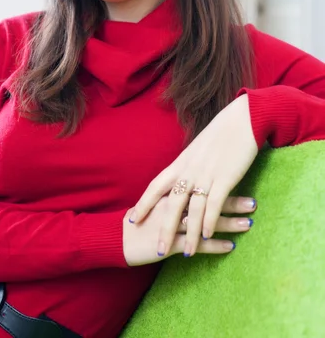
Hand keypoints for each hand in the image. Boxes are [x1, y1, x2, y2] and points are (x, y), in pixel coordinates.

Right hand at [123, 194, 255, 265]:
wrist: (116, 237)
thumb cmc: (140, 218)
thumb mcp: (157, 200)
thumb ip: (175, 192)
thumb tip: (193, 187)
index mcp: (170, 190)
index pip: (201, 184)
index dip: (221, 183)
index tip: (241, 183)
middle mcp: (173, 203)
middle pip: (207, 201)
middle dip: (231, 203)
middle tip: (253, 203)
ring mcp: (171, 223)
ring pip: (205, 221)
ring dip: (228, 223)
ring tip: (249, 223)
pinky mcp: (170, 242)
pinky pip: (196, 244)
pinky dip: (215, 245)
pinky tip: (231, 246)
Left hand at [130, 94, 257, 257]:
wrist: (241, 120)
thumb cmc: (221, 135)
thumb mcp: (198, 149)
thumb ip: (189, 165)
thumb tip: (183, 177)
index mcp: (181, 163)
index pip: (157, 186)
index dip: (144, 203)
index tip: (133, 219)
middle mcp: (189, 170)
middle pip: (172, 204)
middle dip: (164, 228)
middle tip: (158, 250)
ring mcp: (206, 175)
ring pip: (192, 209)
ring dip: (190, 234)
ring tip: (186, 254)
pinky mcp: (224, 178)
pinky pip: (213, 204)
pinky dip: (209, 222)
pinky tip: (207, 236)